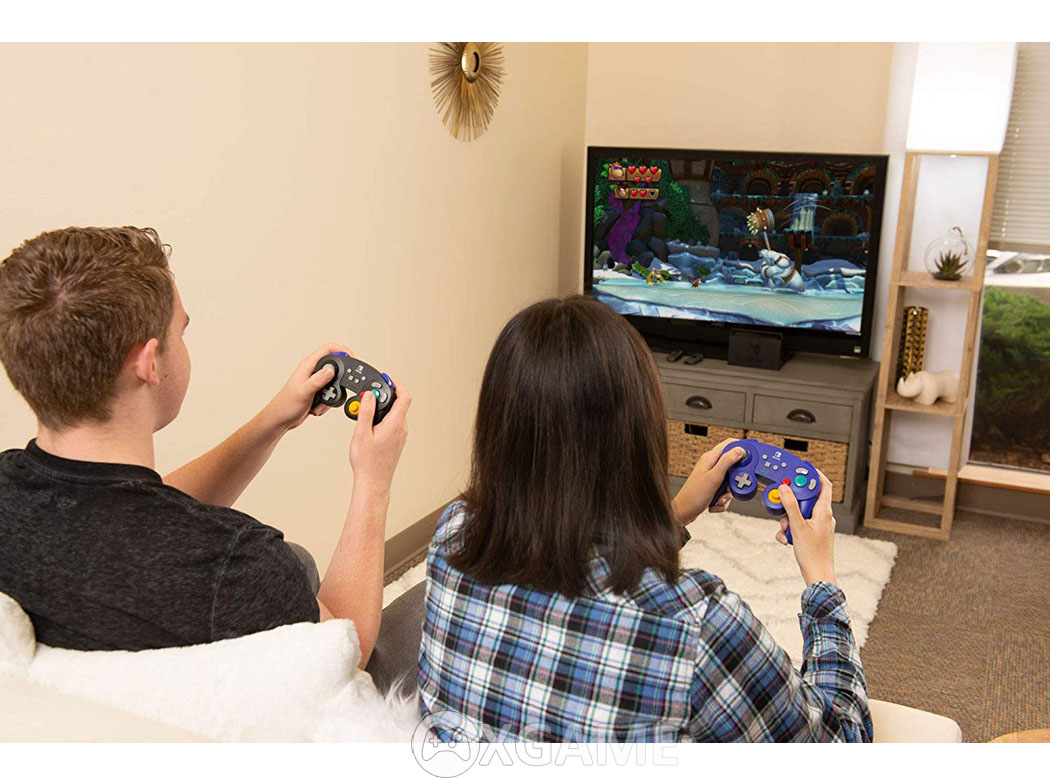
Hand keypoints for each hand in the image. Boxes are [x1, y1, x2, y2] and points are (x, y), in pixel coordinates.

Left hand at [261, 343, 354, 433]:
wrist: (281, 419)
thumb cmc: (285, 405)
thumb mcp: (304, 392)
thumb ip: (318, 380)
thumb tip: (331, 370)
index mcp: (307, 365)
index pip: (329, 349)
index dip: (343, 350)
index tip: (352, 358)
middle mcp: (312, 371)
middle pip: (335, 366)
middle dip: (339, 380)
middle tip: (338, 389)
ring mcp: (315, 381)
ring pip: (334, 383)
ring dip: (332, 394)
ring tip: (321, 401)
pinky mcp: (317, 391)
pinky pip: (331, 394)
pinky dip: (327, 403)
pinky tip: (316, 407)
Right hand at [348, 378, 411, 497]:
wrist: (373, 482)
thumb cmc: (368, 463)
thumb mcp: (362, 433)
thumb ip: (366, 411)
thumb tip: (370, 395)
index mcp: (395, 424)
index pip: (404, 397)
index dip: (397, 385)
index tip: (387, 380)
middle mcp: (402, 429)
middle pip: (399, 405)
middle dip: (384, 397)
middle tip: (369, 397)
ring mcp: (401, 437)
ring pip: (395, 415)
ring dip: (382, 410)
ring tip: (365, 413)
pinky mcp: (397, 442)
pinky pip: (393, 425)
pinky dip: (383, 420)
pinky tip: (370, 426)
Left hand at [672, 438, 746, 522]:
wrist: (683, 513)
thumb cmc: (693, 496)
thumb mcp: (714, 477)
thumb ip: (727, 462)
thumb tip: (739, 449)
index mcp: (710, 458)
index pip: (729, 444)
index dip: (742, 448)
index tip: (752, 457)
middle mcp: (711, 465)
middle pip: (734, 467)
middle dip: (735, 481)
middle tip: (730, 487)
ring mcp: (712, 477)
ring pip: (730, 482)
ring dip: (727, 494)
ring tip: (719, 499)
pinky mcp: (712, 487)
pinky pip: (725, 492)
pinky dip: (722, 500)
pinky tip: (714, 503)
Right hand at [777, 470, 837, 586]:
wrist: (817, 575)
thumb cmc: (813, 554)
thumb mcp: (797, 526)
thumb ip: (790, 506)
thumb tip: (785, 488)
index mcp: (824, 511)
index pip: (823, 485)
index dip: (814, 474)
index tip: (801, 468)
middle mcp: (823, 516)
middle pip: (806, 499)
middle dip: (791, 504)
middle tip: (782, 507)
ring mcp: (818, 525)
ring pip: (799, 513)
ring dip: (788, 520)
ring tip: (786, 531)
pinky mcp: (812, 534)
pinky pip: (799, 525)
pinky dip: (790, 530)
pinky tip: (786, 539)